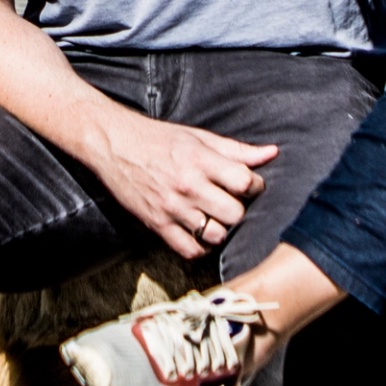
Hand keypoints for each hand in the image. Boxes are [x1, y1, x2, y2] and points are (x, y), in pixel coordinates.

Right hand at [89, 108, 275, 259]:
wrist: (113, 143)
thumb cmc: (158, 138)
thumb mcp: (199, 137)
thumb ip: (236, 149)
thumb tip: (272, 153)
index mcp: (201, 160)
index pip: (245, 183)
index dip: (255, 186)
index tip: (250, 186)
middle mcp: (188, 185)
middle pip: (234, 213)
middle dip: (239, 210)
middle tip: (232, 203)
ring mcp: (171, 207)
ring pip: (215, 234)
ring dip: (221, 229)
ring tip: (216, 218)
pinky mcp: (157, 224)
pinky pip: (189, 249)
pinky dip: (200, 247)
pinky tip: (200, 233)